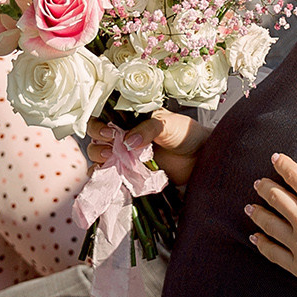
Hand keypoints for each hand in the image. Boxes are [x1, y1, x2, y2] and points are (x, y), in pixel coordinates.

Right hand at [86, 111, 204, 186]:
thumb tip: (128, 141)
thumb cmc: (185, 134)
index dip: (99, 125)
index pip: (102, 118)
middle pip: (96, 139)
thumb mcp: (168, 123)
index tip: (109, 132)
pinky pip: (110, 176)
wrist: (200, 157)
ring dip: (100, 161)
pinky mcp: (129, 174)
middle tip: (110, 150)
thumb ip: (148, 129)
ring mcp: (124, 156)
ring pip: (99, 158)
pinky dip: (105, 178)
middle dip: (98, 144)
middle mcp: (122, 136)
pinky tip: (110, 177)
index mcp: (128, 119)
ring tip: (112, 161)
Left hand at [245, 146, 296, 296]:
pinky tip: (256, 238)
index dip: (283, 165)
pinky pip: (273, 252)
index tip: (275, 158)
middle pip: (277, 199)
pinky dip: (261, 243)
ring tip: (250, 207)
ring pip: (269, 224)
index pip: (295, 177)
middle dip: (265, 188)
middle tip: (258, 183)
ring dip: (258, 213)